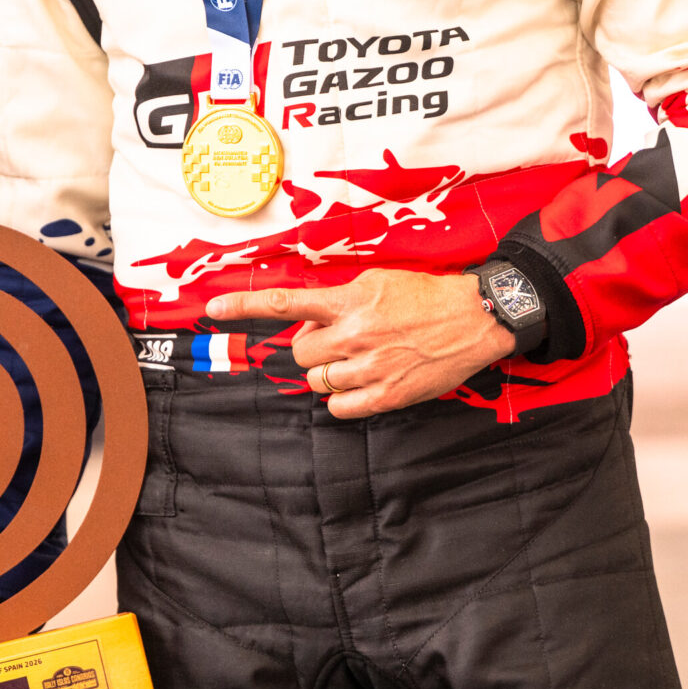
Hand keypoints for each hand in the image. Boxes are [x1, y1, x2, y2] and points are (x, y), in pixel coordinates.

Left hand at [206, 271, 513, 419]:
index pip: (284, 303)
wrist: (475, 317)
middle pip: (300, 354)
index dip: (243, 306)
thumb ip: (338, 300)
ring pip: (317, 381)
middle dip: (312, 350)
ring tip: (358, 360)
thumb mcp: (377, 281)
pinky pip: (339, 407)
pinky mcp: (388, 395)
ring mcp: (371, 367)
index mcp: (349, 300)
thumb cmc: (426, 295)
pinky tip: (360, 384)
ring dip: (329, 373)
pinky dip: (342, 399)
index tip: (212, 310)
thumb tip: (308, 323)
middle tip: (338, 342)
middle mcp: (355, 333)